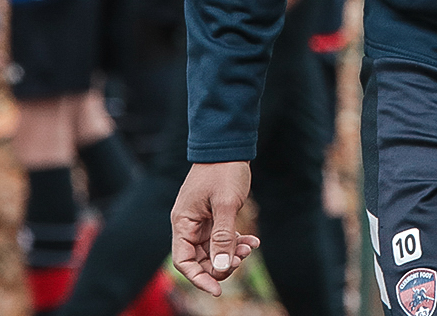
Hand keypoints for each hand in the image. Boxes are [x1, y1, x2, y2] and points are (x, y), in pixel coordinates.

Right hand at [172, 162, 260, 295]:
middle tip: (242, 259)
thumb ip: (222, 237)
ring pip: (213, 250)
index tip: (218, 291)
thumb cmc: (224, 171)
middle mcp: (189, 224)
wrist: (229, 146)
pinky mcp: (214, 216)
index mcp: (183, 222)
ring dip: (231, 254)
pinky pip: (222, 237)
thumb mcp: (225, 204)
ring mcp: (201, 220)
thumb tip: (222, 268)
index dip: (199, 278)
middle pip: (199, 259)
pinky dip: (236, 241)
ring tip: (250, 247)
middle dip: (221, 265)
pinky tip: (252, 241)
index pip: (183, 262)